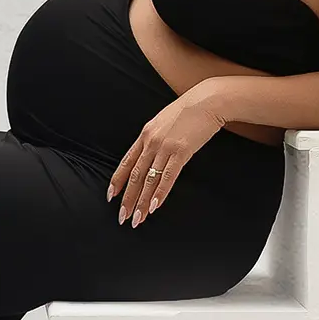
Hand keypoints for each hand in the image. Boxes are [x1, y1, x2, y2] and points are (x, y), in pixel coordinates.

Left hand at [107, 85, 229, 227]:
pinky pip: (168, 176)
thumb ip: (155, 139)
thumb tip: (150, 155)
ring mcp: (165, 147)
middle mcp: (151, 142)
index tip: (111, 197)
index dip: (117, 181)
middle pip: (135, 175)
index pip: (126, 162)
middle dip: (128, 199)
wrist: (207, 100)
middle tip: (123, 217)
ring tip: (137, 219)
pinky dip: (160, 193)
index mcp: (145, 135)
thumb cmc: (188, 111)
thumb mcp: (163, 122)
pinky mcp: (181, 151)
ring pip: (149, 179)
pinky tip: (154, 207)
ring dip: (142, 202)